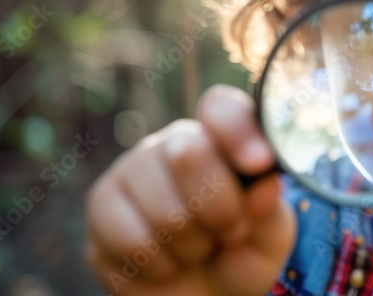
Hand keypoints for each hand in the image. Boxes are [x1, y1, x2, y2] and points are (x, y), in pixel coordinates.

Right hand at [85, 84, 295, 294]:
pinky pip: (134, 238)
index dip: (238, 132)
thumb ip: (270, 211)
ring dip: (192, 245)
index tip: (259, 164)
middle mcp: (173, 143)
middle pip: (190, 154)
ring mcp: (132, 169)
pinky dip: (161, 264)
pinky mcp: (102, 204)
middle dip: (221, 209)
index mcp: (219, 137)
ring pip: (164, 208)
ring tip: (197, 249)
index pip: (221, 108)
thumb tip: (267, 183)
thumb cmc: (237, 257)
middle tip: (230, 233)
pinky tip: (166, 261)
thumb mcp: (268, 238)